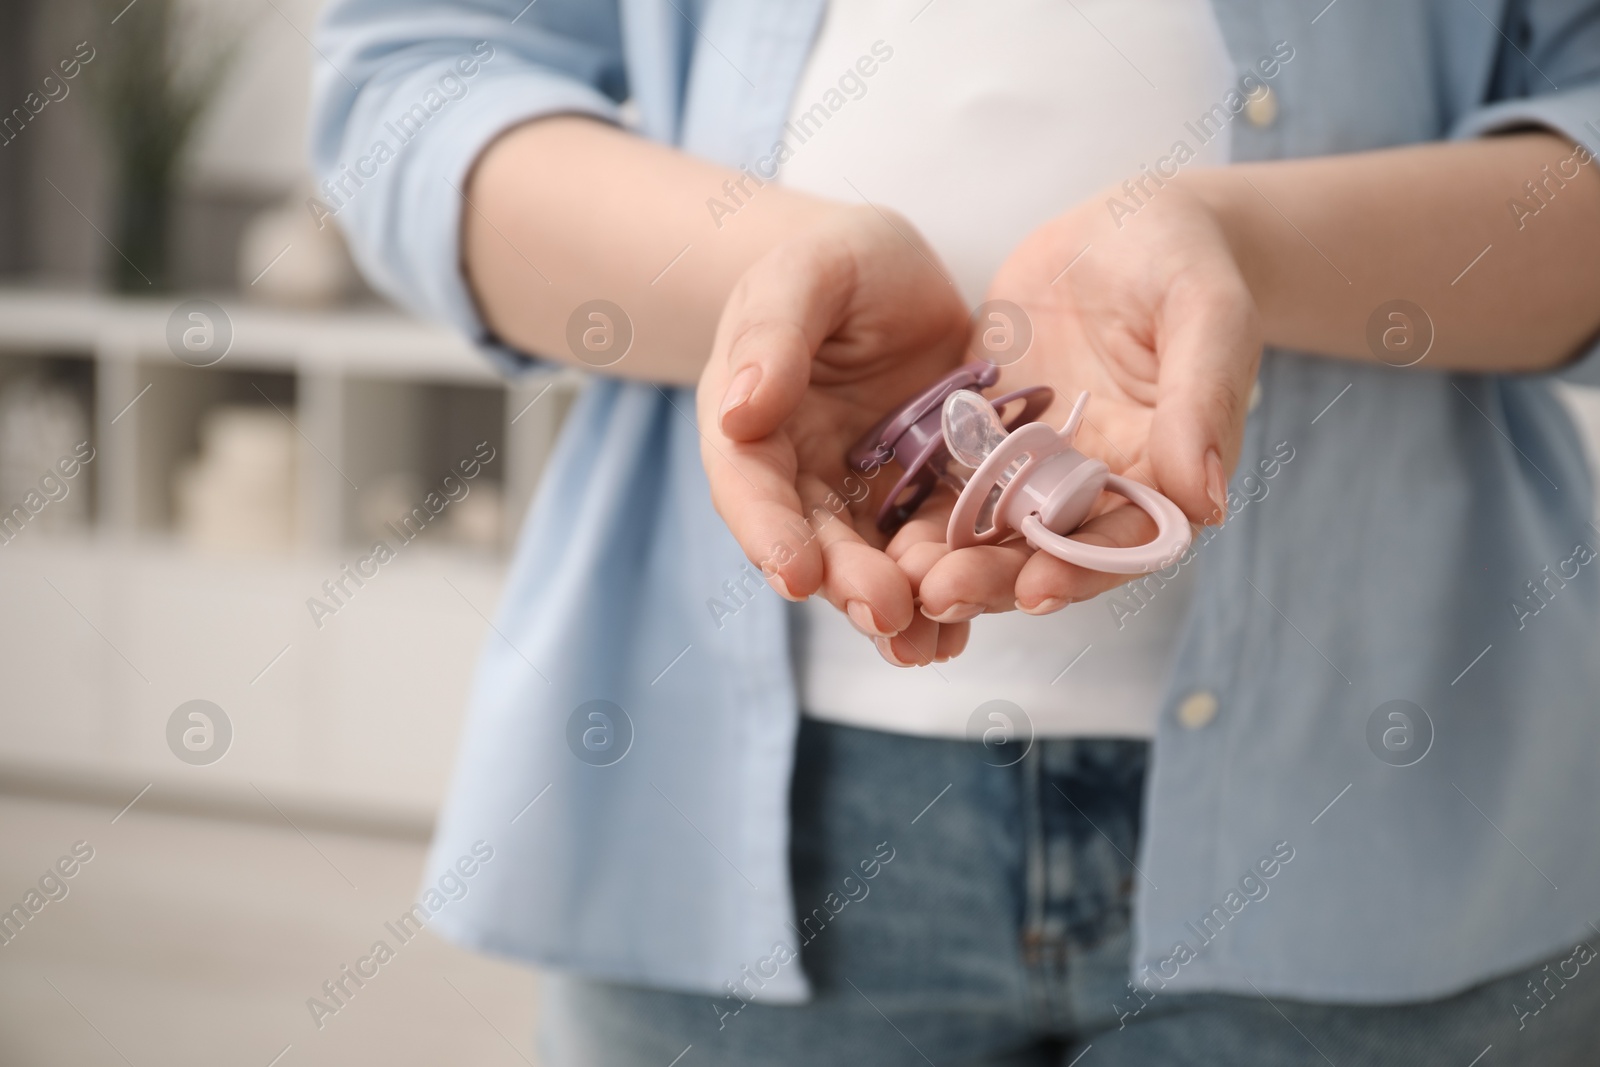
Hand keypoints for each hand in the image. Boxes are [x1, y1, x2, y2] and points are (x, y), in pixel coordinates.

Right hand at [696, 205, 974, 664]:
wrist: (898, 277)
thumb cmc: (838, 261)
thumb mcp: (807, 273)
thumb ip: (773, 333)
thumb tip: (738, 414)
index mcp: (752, 424)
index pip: (749, 485)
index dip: (768, 532)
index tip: (793, 575)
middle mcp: (800, 477)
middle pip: (815, 542)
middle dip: (846, 584)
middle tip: (887, 615)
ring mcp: (861, 499)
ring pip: (872, 564)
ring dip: (897, 610)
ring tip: (928, 647)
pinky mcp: (921, 505)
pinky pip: (931, 555)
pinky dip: (946, 593)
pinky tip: (966, 628)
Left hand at [898, 180, 1262, 626]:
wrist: (1125, 228)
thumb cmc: (1185, 261)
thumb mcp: (1206, 314)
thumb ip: (1204, 401)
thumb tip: (1206, 502)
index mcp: (1160, 471)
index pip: (1125, 541)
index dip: (1083, 569)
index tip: (1037, 590)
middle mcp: (1094, 484)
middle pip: (1046, 550)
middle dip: (996, 578)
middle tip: (939, 592)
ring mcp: (1033, 465)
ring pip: (989, 529)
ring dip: (946, 557)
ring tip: (898, 576)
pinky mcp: (983, 438)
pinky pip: (946, 480)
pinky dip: (914, 509)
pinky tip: (872, 529)